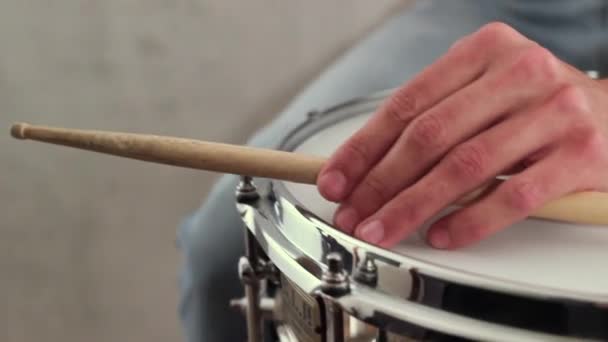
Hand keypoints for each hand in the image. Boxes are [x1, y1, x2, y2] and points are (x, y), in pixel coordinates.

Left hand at [316, 22, 607, 248]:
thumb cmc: (536, 105)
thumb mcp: (485, 90)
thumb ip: (435, 115)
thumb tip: (368, 164)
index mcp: (485, 51)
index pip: (407, 103)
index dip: (364, 147)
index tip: (336, 179)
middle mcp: (519, 73)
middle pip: (429, 135)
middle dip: (380, 182)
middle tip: (353, 213)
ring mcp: (553, 113)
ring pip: (465, 166)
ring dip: (413, 205)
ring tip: (383, 229)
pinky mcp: (580, 155)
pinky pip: (513, 195)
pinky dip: (471, 220)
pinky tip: (441, 235)